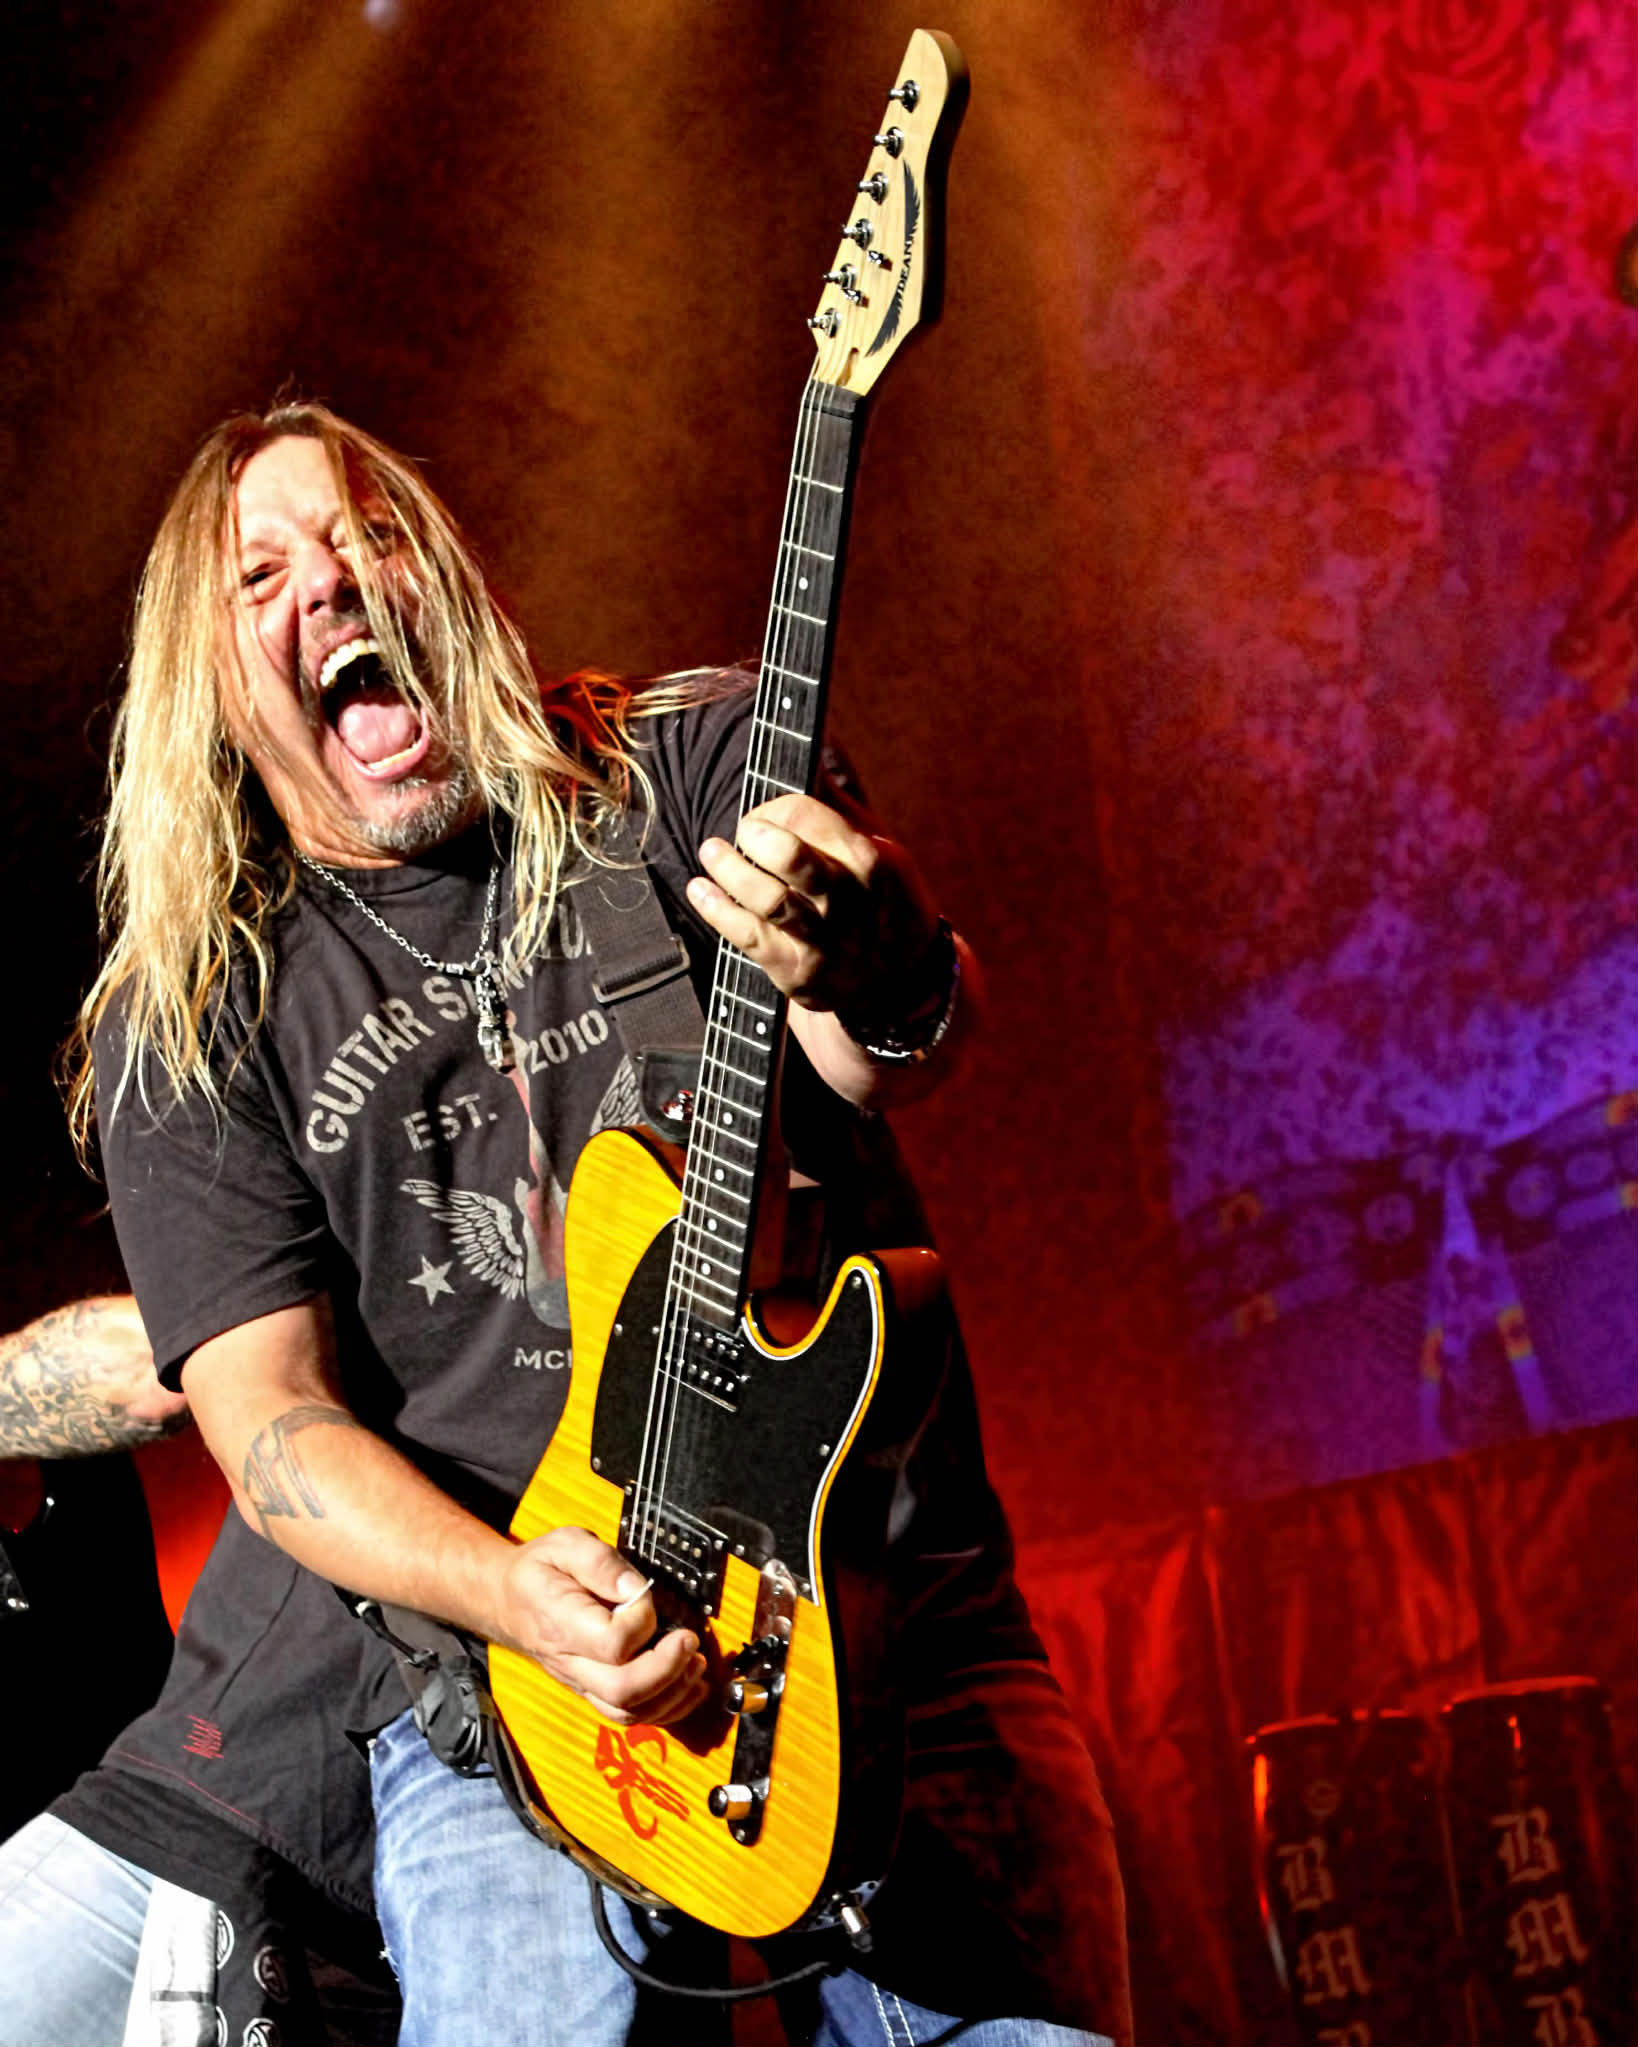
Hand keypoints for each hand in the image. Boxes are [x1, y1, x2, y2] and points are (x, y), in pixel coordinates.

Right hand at [498, 1526, 709, 1725]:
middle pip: (623, 1690)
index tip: (648, 1598)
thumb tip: (636, 1587)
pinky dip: (666, 1708)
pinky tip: (688, 1686)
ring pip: (628, 1713)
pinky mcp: (593, 1689)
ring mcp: (582, 1682)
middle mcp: (571, 1662)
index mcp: (562, 1623)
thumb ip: (601, 1562)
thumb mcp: (565, 1545)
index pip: (612, 1643)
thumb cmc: (538, 1571)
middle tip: (689, 1639)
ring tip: (695, 1663)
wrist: (507, 1600)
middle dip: (668, 1668)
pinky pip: (628, 1715)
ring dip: (672, 1694)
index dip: (641, 1623)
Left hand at [686, 793, 939, 1014]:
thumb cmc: (878, 898)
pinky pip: (746, 936)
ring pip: (765, 899)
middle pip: (790, 856)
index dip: (774, 808)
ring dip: (728, 869)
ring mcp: (822, 938)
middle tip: (745, 832)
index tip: (764, 815)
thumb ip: (836, 805)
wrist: (898, 980)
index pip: (806, 814)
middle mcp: (847, 899)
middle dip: (755, 833)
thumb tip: (809, 753)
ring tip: (711, 851)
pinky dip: (715, 909)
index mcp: (868, 858)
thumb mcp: (877, 847)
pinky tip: (701, 890)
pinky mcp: (796, 970)